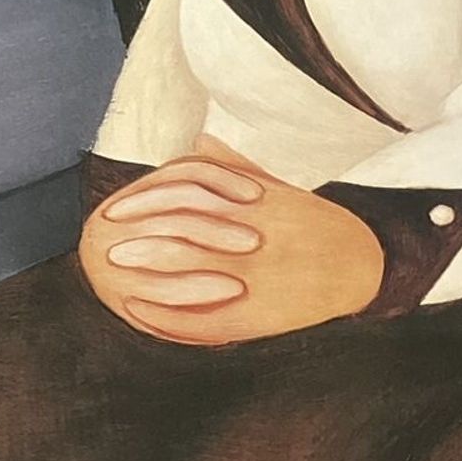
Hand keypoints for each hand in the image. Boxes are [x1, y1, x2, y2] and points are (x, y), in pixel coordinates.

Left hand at [82, 140, 384, 343]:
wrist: (362, 266)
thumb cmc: (311, 224)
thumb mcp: (280, 189)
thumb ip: (236, 167)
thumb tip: (199, 140)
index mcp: (254, 206)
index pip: (188, 200)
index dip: (144, 204)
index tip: (111, 209)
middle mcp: (253, 239)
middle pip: (183, 235)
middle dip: (138, 238)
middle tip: (99, 240)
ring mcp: (254, 279)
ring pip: (189, 276)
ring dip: (145, 275)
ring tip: (109, 272)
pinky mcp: (256, 316)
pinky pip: (202, 320)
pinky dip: (165, 318)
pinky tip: (136, 312)